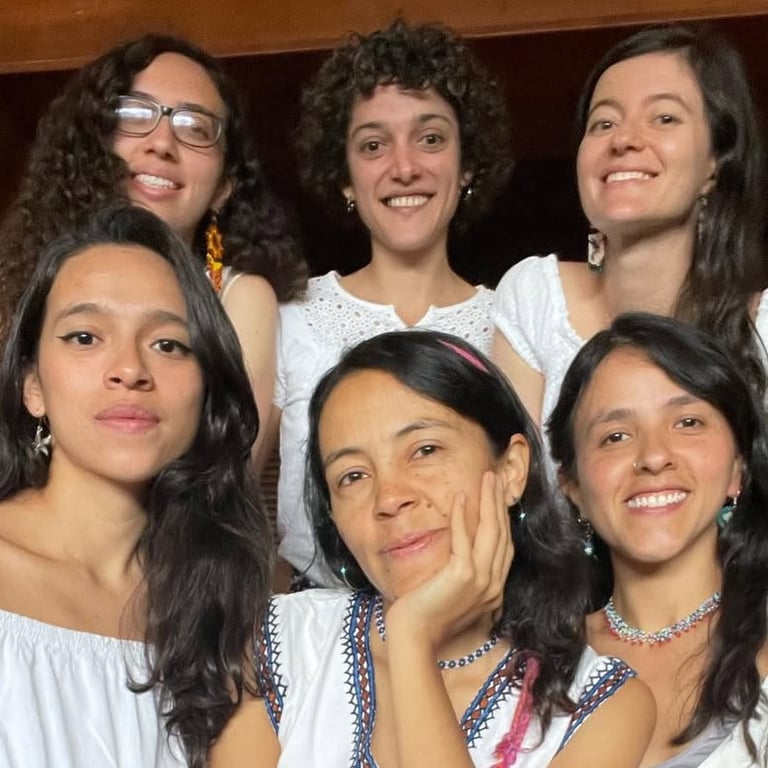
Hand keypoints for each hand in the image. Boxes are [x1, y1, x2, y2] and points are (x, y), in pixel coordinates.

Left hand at [384, 470, 513, 653]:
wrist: (415, 637)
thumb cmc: (429, 616)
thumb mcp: (455, 595)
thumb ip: (466, 576)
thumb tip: (464, 555)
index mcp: (493, 589)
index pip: (504, 546)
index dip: (503, 518)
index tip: (498, 496)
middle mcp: (492, 584)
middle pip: (501, 534)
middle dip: (499, 502)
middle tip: (495, 477)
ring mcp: (480, 581)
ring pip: (490, 531)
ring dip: (488, 501)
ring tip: (486, 478)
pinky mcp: (462, 576)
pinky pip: (464, 538)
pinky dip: (462, 516)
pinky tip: (460, 497)